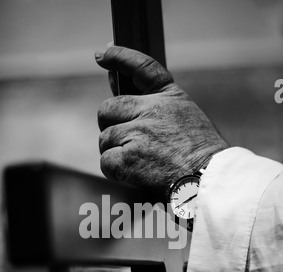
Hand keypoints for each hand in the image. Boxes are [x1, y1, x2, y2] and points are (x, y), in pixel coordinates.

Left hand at [95, 46, 227, 195]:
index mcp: (168, 96)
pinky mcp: (128, 157)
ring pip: (105, 138)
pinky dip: (115, 171)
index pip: (141, 67)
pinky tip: (134, 174)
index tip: (102, 54)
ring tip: (140, 162)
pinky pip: (106, 161)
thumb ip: (156, 105)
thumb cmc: (200, 154)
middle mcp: (150, 110)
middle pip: (108, 109)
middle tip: (127, 141)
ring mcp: (138, 132)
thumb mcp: (186, 117)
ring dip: (115, 152)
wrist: (208, 178)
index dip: (119, 57)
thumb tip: (121, 90)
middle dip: (111, 125)